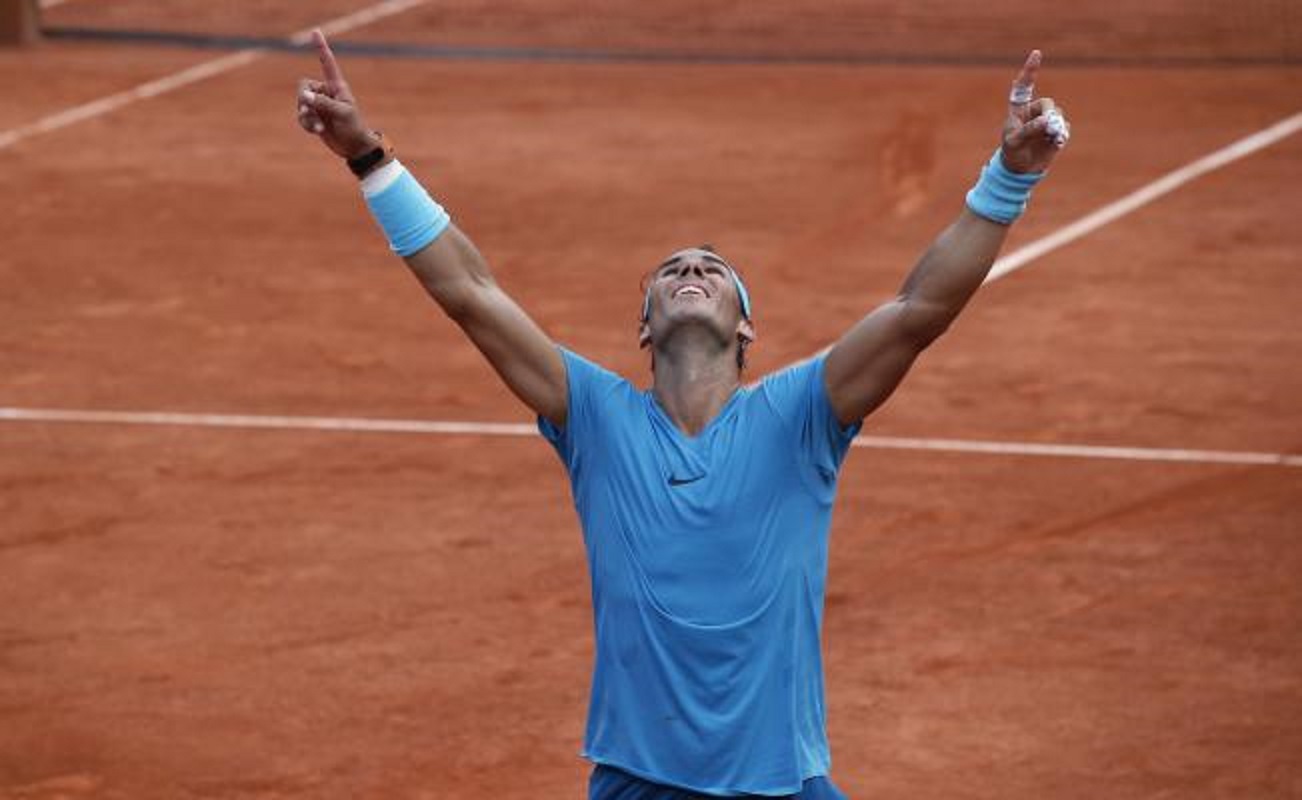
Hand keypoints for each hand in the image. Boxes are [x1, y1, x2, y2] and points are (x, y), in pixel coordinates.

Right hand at [295, 29, 378, 159]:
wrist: (354, 147)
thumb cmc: (354, 128)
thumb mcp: (341, 113)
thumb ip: (323, 103)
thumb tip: (304, 95)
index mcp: (336, 87)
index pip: (327, 63)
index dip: (321, 48)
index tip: (315, 32)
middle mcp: (326, 93)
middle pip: (303, 86)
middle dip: (304, 100)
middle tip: (310, 110)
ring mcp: (319, 105)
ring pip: (300, 103)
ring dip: (307, 116)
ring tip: (319, 126)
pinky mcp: (314, 117)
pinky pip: (302, 116)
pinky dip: (307, 124)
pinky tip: (317, 131)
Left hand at [999, 50, 1069, 173]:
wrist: (1021, 169)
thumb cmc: (1012, 152)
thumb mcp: (1014, 141)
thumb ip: (1029, 130)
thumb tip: (1047, 120)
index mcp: (1019, 109)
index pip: (1024, 87)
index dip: (1030, 70)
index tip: (1036, 53)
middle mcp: (1034, 112)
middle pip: (1047, 103)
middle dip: (1049, 114)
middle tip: (1047, 126)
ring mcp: (1047, 121)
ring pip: (1058, 116)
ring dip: (1055, 126)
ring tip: (1049, 138)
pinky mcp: (1057, 132)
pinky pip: (1064, 128)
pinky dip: (1062, 135)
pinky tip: (1056, 143)